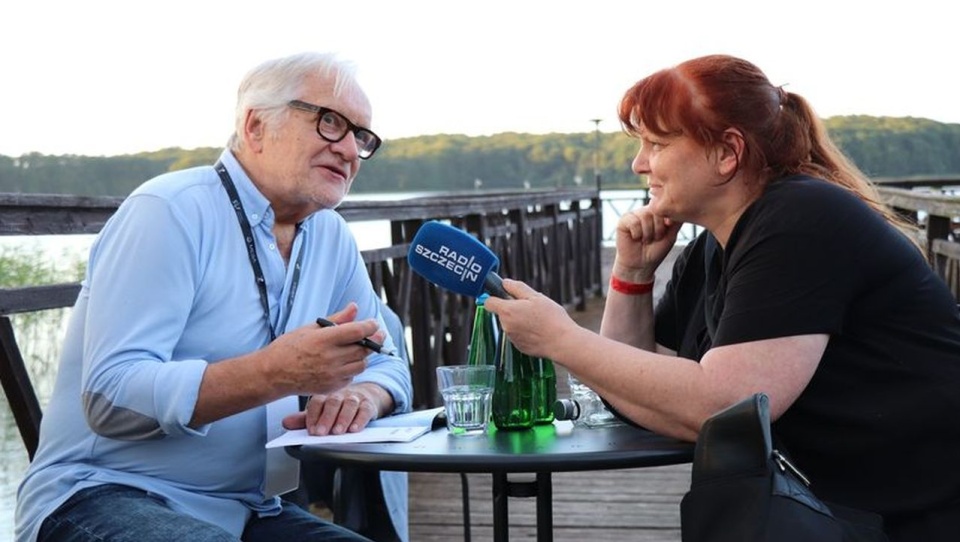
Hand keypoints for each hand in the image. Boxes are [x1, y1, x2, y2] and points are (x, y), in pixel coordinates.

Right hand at [264, 303, 380, 396]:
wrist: (273, 374)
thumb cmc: (289, 347)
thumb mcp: (310, 328)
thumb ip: (336, 319)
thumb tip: (354, 307)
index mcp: (324, 340)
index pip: (358, 331)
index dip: (370, 326)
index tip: (373, 323)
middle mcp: (330, 358)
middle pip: (364, 349)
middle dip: (374, 340)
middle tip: (377, 334)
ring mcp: (332, 375)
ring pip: (361, 364)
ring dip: (363, 355)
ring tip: (357, 348)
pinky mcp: (331, 387)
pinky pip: (351, 376)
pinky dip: (352, 369)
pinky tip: (344, 362)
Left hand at [281, 382, 386, 434]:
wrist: (366, 395)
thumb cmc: (340, 405)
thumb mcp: (321, 411)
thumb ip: (305, 418)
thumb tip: (286, 423)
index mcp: (326, 394)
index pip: (317, 401)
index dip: (313, 416)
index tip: (311, 430)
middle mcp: (340, 394)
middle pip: (333, 402)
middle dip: (327, 418)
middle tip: (322, 433)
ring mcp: (355, 398)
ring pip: (349, 404)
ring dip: (343, 419)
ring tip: (338, 432)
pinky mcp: (369, 404)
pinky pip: (365, 410)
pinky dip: (360, 420)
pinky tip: (354, 429)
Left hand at [483, 279, 577, 359]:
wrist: (562, 342)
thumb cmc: (551, 318)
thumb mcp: (535, 296)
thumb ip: (517, 288)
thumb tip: (505, 283)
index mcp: (507, 311)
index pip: (489, 302)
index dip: (495, 297)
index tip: (503, 295)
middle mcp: (506, 326)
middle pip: (503, 313)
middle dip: (513, 309)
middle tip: (530, 307)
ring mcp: (512, 338)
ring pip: (511, 324)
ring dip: (520, 321)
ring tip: (538, 320)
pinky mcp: (519, 347)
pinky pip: (518, 335)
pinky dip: (525, 332)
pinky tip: (539, 331)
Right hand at [613, 206, 682, 282]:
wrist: (641, 265)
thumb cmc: (656, 250)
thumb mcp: (671, 235)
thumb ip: (676, 221)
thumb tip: (680, 208)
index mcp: (656, 212)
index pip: (665, 207)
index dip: (667, 222)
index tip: (665, 232)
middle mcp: (645, 211)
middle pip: (656, 211)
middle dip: (658, 229)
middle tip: (654, 239)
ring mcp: (634, 214)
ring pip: (645, 216)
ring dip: (647, 233)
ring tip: (645, 240)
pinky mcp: (623, 220)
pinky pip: (633, 222)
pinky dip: (637, 234)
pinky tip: (635, 238)